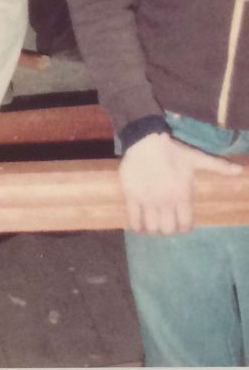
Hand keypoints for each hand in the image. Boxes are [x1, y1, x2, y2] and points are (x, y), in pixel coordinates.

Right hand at [119, 132, 241, 234]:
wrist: (145, 140)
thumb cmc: (172, 151)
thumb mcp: (197, 158)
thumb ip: (218, 166)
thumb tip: (240, 171)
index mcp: (182, 196)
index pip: (185, 224)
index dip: (184, 226)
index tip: (180, 223)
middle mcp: (165, 202)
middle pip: (168, 230)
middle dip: (167, 228)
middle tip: (165, 222)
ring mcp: (147, 200)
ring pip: (151, 227)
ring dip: (153, 228)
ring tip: (151, 223)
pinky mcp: (132, 196)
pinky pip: (133, 219)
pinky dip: (136, 226)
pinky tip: (138, 225)